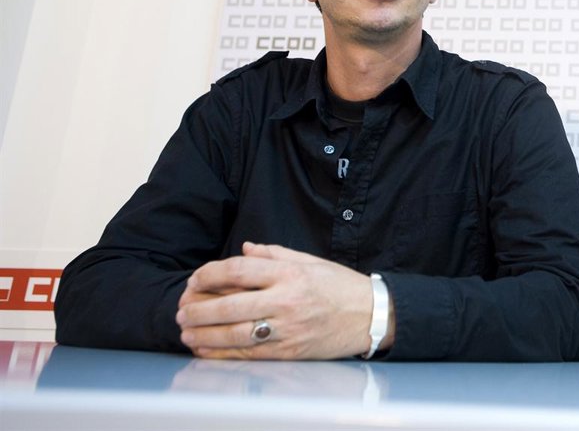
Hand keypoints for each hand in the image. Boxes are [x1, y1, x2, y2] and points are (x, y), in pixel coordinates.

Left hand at [176, 242, 387, 359]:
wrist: (372, 315)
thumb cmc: (341, 286)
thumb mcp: (311, 261)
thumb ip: (275, 254)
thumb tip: (245, 249)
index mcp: (291, 274)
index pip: (238, 271)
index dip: (209, 274)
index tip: (195, 279)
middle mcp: (287, 301)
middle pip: (230, 306)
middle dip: (199, 308)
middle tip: (181, 309)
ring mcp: (288, 329)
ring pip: (234, 334)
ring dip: (204, 333)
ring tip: (186, 330)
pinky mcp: (290, 352)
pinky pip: (248, 354)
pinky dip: (222, 352)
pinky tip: (206, 348)